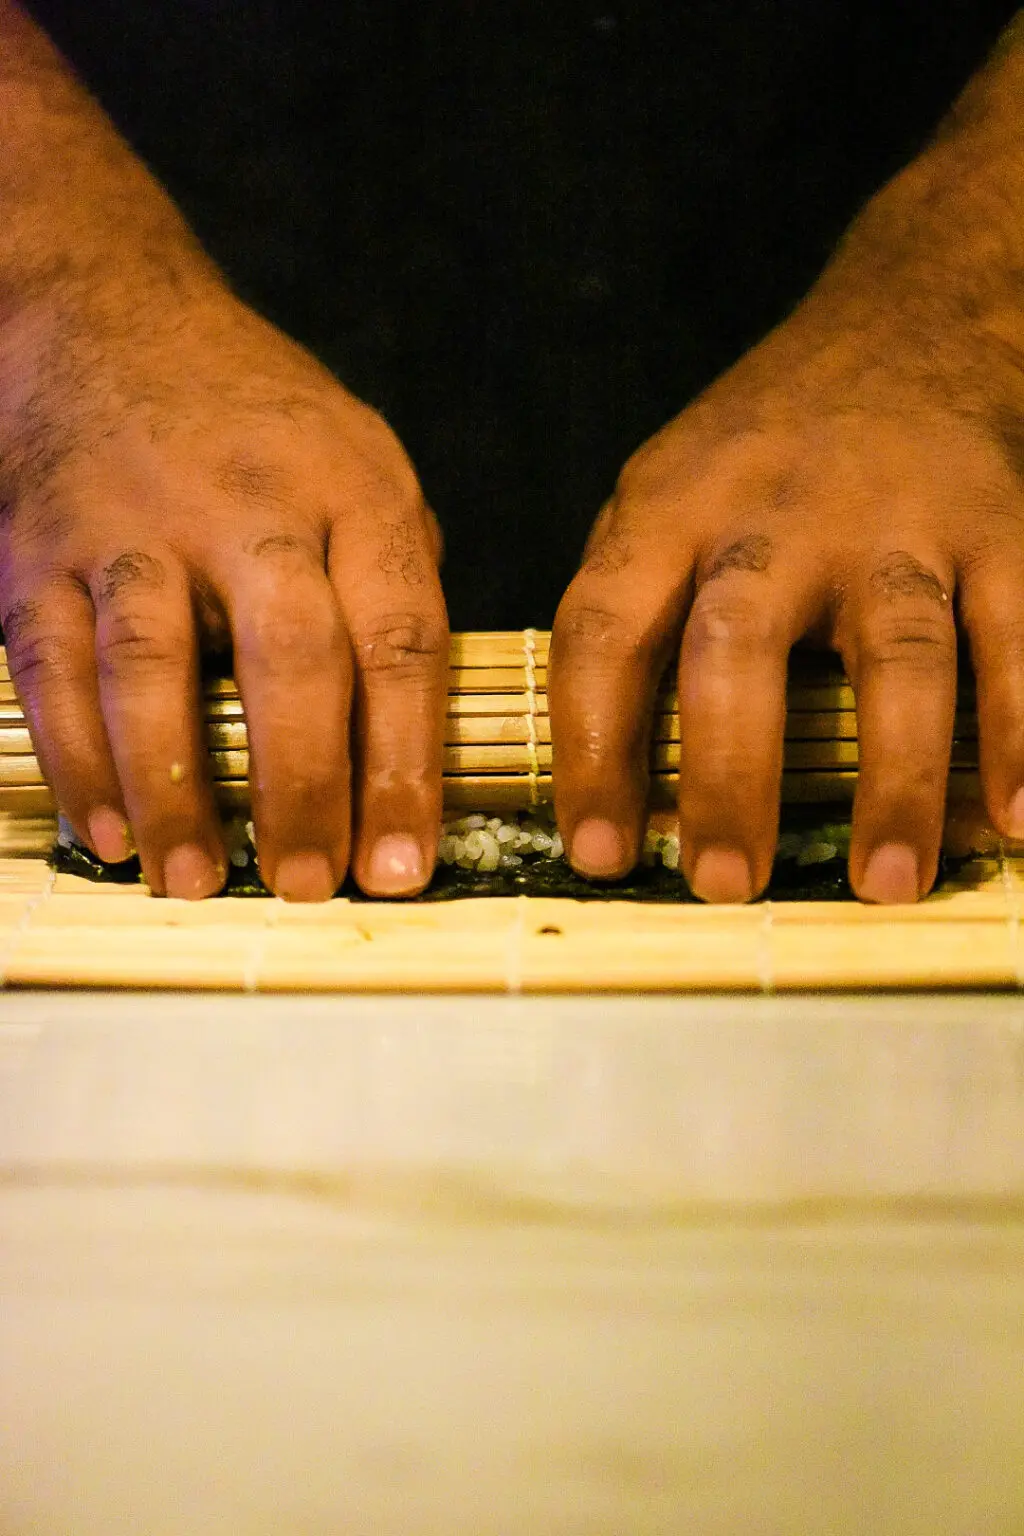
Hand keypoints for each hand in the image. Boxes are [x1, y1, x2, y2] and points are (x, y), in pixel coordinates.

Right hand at [0, 278, 446, 898]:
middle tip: (310, 888)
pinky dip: (77, 757)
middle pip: (289, 660)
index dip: (403, 765)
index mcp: (354, 493)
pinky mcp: (40, 548)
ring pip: (155, 668)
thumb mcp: (362, 464)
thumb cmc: (258, 421)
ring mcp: (134, 524)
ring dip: (177, 787)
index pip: (399, 641)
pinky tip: (106, 833)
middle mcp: (249, 506)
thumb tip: (415, 730)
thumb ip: (393, 582)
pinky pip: (53, 666)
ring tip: (194, 883)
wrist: (106, 314)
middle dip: (303, 787)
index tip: (402, 865)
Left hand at [550, 197, 1023, 902]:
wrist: (909, 320)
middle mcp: (777, 513)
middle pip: (739, 647)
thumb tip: (602, 770)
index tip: (598, 854)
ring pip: (898, 655)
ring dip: (894, 777)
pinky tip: (1018, 820)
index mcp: (671, 508)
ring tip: (885, 883)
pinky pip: (1017, 638)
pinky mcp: (999, 528)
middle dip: (728, 775)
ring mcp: (897, 521)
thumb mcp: (665, 492)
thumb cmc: (763, 447)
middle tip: (722, 884)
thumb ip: (632, 603)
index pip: (605, 631)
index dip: (591, 750)